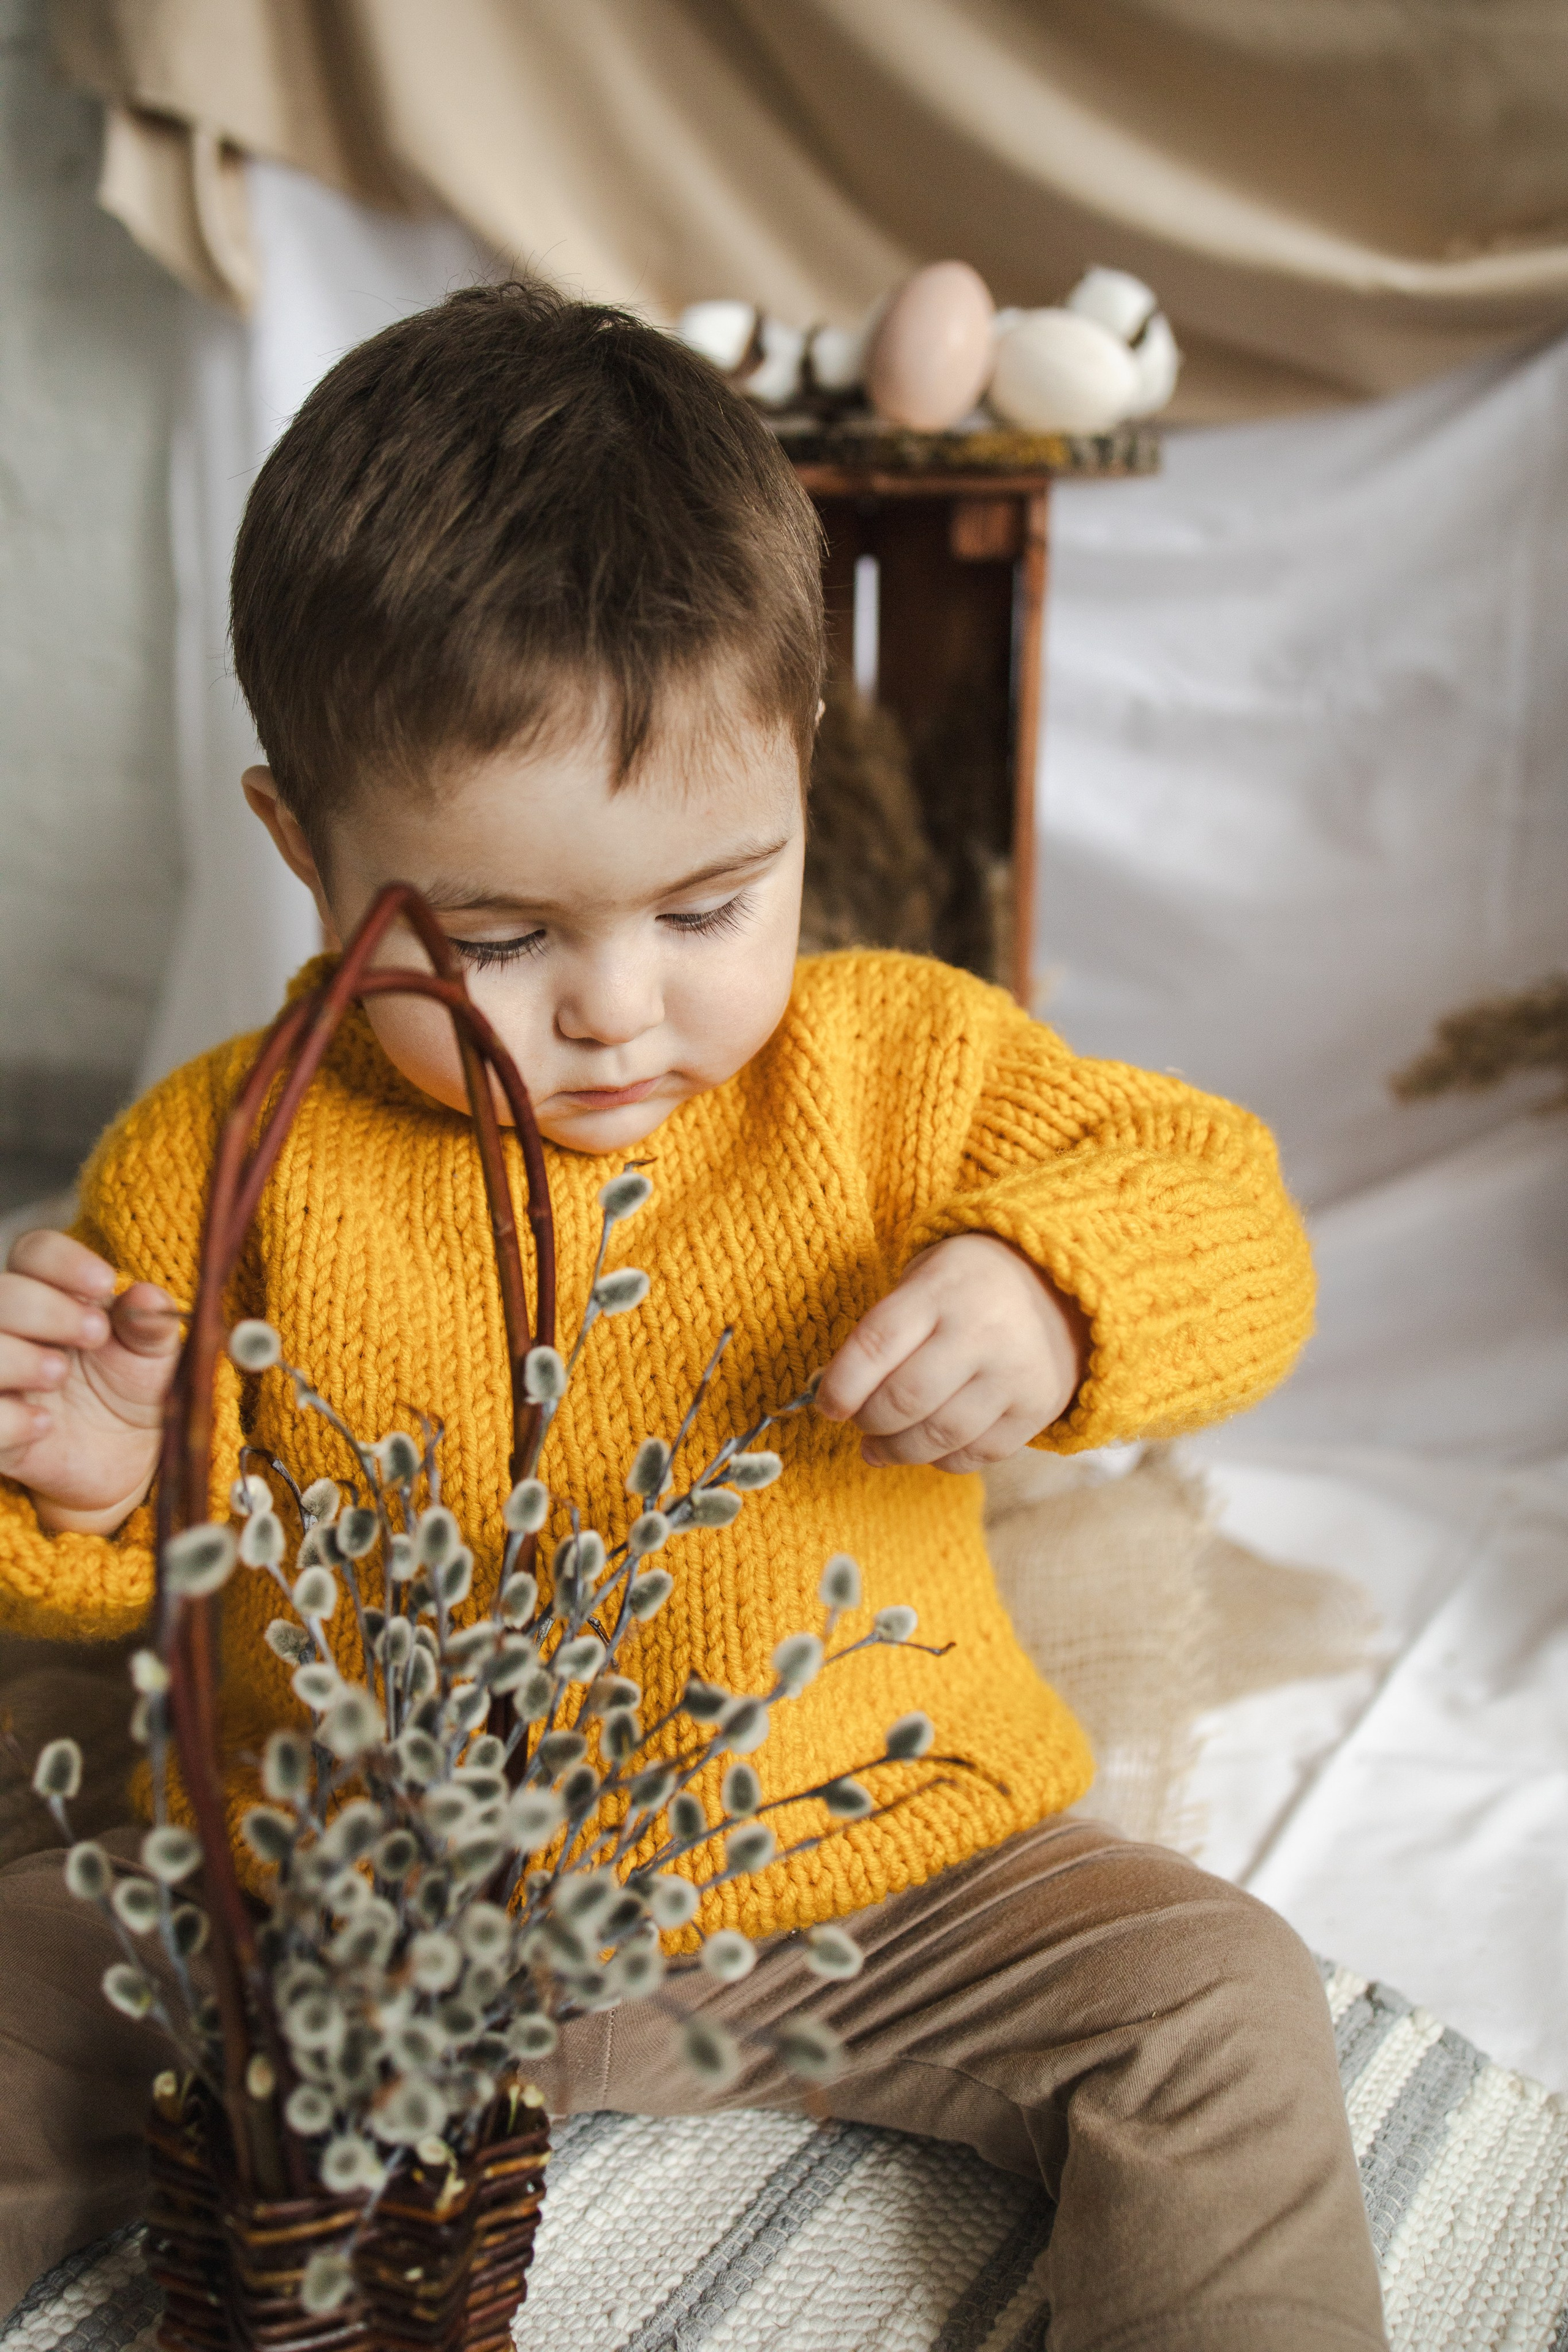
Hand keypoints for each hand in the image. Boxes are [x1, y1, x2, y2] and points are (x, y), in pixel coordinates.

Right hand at [0, 1231, 182, 1533]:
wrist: (131, 1454)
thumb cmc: (136, 1386)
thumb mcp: (156, 1355)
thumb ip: (152, 1324)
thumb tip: (147, 1298)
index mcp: (52, 1293)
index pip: (34, 1252)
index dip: (62, 1261)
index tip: (104, 1283)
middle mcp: (13, 1328)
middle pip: (0, 1294)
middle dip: (43, 1308)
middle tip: (94, 1333)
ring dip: (15, 1357)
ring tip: (58, 1374)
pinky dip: (5, 1419)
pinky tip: (44, 1424)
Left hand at [815, 1233, 1087, 1472]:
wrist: (1059, 1288)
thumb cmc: (967, 1287)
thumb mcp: (923, 1280)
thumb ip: (883, 1332)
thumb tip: (834, 1396)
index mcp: (941, 1290)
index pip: (876, 1344)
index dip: (841, 1385)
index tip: (827, 1405)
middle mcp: (981, 1331)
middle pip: (906, 1398)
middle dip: (869, 1421)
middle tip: (859, 1423)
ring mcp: (1014, 1373)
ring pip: (940, 1435)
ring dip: (897, 1451)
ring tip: (878, 1448)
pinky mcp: (1037, 1408)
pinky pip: (977, 1454)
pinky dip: (941, 1460)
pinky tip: (927, 1448)